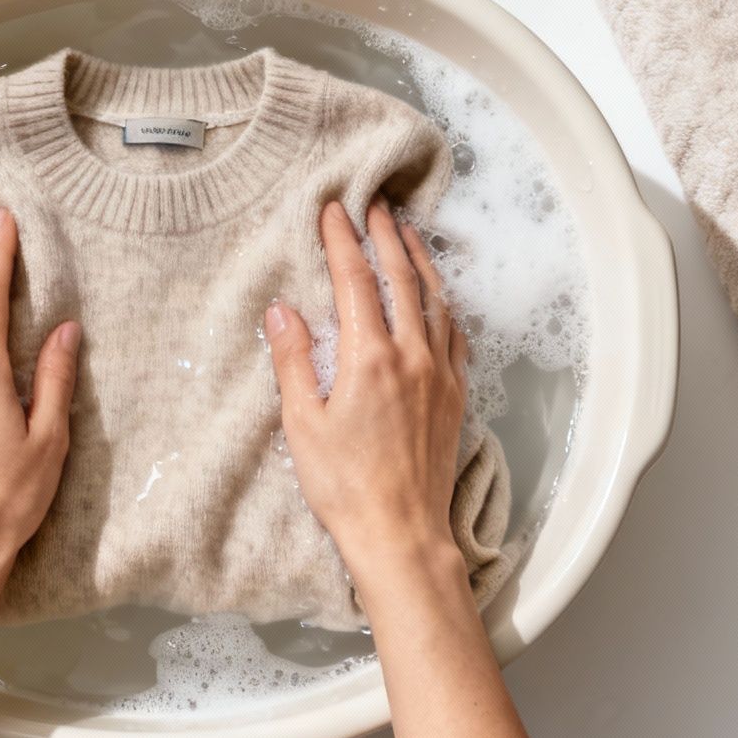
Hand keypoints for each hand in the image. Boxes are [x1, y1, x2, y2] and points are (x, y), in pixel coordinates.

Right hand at [265, 199, 470, 603]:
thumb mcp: (302, 425)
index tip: (334, 210)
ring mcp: (440, 374)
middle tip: (376, 203)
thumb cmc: (345, 487)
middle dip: (386, 235)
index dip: (344, 240)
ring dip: (420, 260)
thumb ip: (293, 361)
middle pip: (402, 278)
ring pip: (436, 299)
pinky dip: (445, 302)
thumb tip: (282, 310)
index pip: (357, 281)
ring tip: (408, 232)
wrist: (402, 534)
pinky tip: (439, 295)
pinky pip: (455, 333)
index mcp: (369, 358)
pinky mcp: (454, 395)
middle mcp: (412, 356)